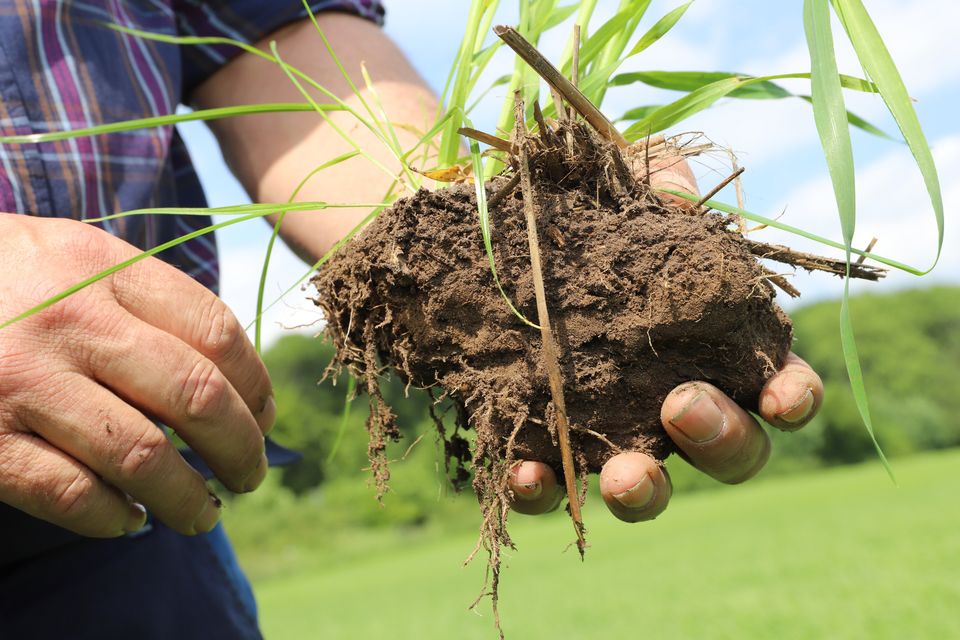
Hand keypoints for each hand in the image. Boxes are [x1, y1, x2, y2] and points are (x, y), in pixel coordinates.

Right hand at [0, 215, 274, 536]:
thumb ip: (142, 301)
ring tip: (203, 513)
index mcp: (100, 267)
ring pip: (144, 457)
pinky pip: (72, 494)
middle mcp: (68, 321)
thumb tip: (230, 380)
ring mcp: (21, 381)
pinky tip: (129, 520)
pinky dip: (114, 518)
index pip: (217, 332)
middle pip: (198, 397)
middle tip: (251, 476)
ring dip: (189, 499)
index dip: (258, 385)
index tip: (267, 416)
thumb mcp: (70, 257)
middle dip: (243, 449)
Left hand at [507, 152, 823, 519]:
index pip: (777, 386)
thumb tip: (675, 197)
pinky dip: (542, 490)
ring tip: (624, 478)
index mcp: (720, 347)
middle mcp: (677, 403)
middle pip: (729, 451)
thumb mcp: (634, 184)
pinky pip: (549, 487)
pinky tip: (527, 472)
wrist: (506, 237)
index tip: (783, 398)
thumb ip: (669, 187)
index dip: (793, 399)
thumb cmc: (590, 214)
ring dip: (643, 490)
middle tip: (683, 406)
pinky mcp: (544, 447)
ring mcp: (614, 433)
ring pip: (648, 486)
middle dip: (720, 441)